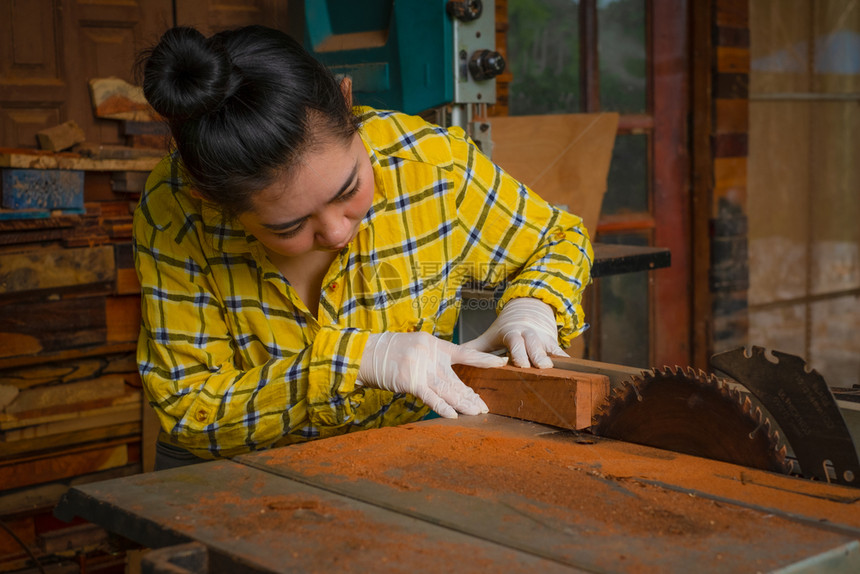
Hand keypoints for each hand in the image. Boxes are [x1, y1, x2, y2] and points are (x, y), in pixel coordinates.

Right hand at [358, 331, 507, 417]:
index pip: (465, 352)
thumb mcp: (415, 347)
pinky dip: (442, 407)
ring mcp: (421, 368)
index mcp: (434, 344)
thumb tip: (450, 380)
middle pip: (456, 379)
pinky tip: (454, 415)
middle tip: (485, 407)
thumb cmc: (389, 352)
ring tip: (477, 413)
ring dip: (462, 404)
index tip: (501, 364)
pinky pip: (430, 397)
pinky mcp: (410, 381)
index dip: (483, 359)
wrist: (365, 353)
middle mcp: (430, 355)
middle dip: (470, 395)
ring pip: (447, 390)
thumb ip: (432, 360)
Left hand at [462, 298, 567, 368]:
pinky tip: (573, 371)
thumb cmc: (506, 330)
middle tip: (540, 368)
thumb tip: (454, 357)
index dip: (517, 352)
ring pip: (549, 349)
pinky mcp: (554, 344)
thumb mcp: (490, 336)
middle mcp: (529, 335)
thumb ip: (474, 348)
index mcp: (513, 334)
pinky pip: (561, 352)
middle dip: (537, 356)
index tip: (518, 363)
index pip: (515, 343)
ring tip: (555, 370)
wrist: (528, 312)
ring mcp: (543, 339)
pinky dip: (565, 360)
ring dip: (552, 358)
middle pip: (534, 346)